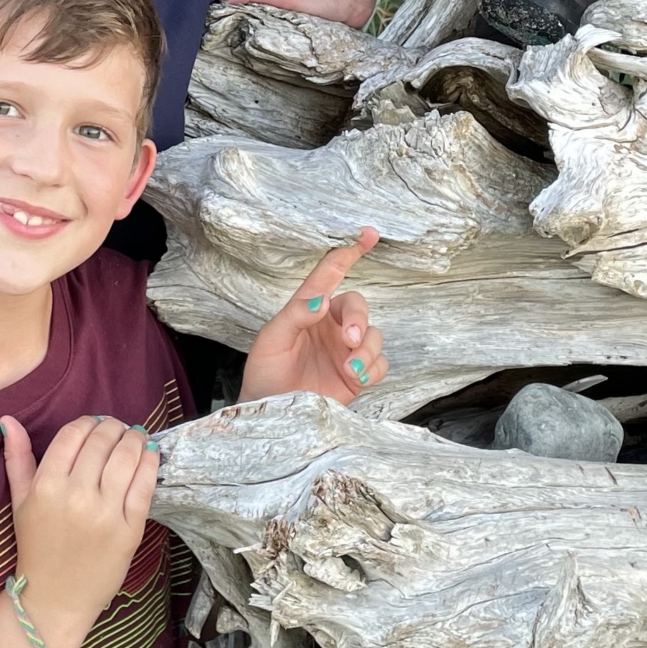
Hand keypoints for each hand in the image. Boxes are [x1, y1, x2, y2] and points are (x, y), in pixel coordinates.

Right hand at [1, 413, 157, 647]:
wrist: (55, 598)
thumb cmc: (36, 547)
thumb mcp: (20, 502)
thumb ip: (17, 458)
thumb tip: (9, 420)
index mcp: (46, 486)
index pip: (73, 434)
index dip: (88, 422)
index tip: (96, 424)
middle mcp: (76, 495)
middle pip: (102, 441)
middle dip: (114, 427)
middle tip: (118, 428)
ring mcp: (105, 513)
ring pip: (127, 457)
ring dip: (135, 439)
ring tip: (136, 436)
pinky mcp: (129, 530)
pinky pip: (145, 486)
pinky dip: (151, 463)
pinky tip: (150, 454)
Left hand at [239, 232, 387, 403]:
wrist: (271, 414)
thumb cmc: (265, 372)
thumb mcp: (271, 340)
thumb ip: (295, 316)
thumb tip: (321, 300)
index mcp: (308, 308)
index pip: (330, 273)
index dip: (349, 251)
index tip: (368, 234)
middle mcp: (331, 325)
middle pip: (358, 306)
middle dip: (359, 318)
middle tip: (351, 338)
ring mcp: (345, 350)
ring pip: (374, 335)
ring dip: (367, 349)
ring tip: (351, 368)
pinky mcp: (357, 375)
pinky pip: (380, 363)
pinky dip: (373, 368)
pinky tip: (356, 378)